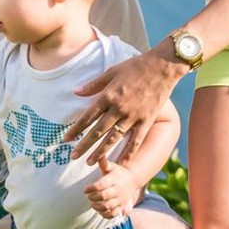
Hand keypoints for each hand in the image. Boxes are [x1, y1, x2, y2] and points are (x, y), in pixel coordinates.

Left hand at [65, 49, 183, 165]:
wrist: (163, 66)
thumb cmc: (136, 66)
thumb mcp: (112, 71)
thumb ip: (93, 84)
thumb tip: (75, 91)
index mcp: (108, 96)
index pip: (87, 117)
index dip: (75, 130)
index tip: (66, 140)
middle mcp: (118, 108)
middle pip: (97, 131)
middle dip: (84, 145)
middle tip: (73, 157)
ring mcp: (133, 116)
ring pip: (114, 138)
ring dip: (101, 152)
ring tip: (91, 163)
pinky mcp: (147, 120)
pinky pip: (136, 140)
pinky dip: (129, 152)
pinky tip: (122, 163)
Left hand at [85, 157, 141, 220]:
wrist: (133, 180)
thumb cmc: (117, 172)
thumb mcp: (112, 167)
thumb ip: (104, 163)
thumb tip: (99, 155)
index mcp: (113, 179)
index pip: (101, 185)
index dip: (91, 188)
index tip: (84, 190)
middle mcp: (118, 190)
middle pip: (104, 196)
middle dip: (93, 197)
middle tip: (88, 197)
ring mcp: (121, 199)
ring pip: (108, 206)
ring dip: (97, 207)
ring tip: (92, 204)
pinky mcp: (122, 206)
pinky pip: (113, 214)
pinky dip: (105, 215)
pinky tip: (99, 211)